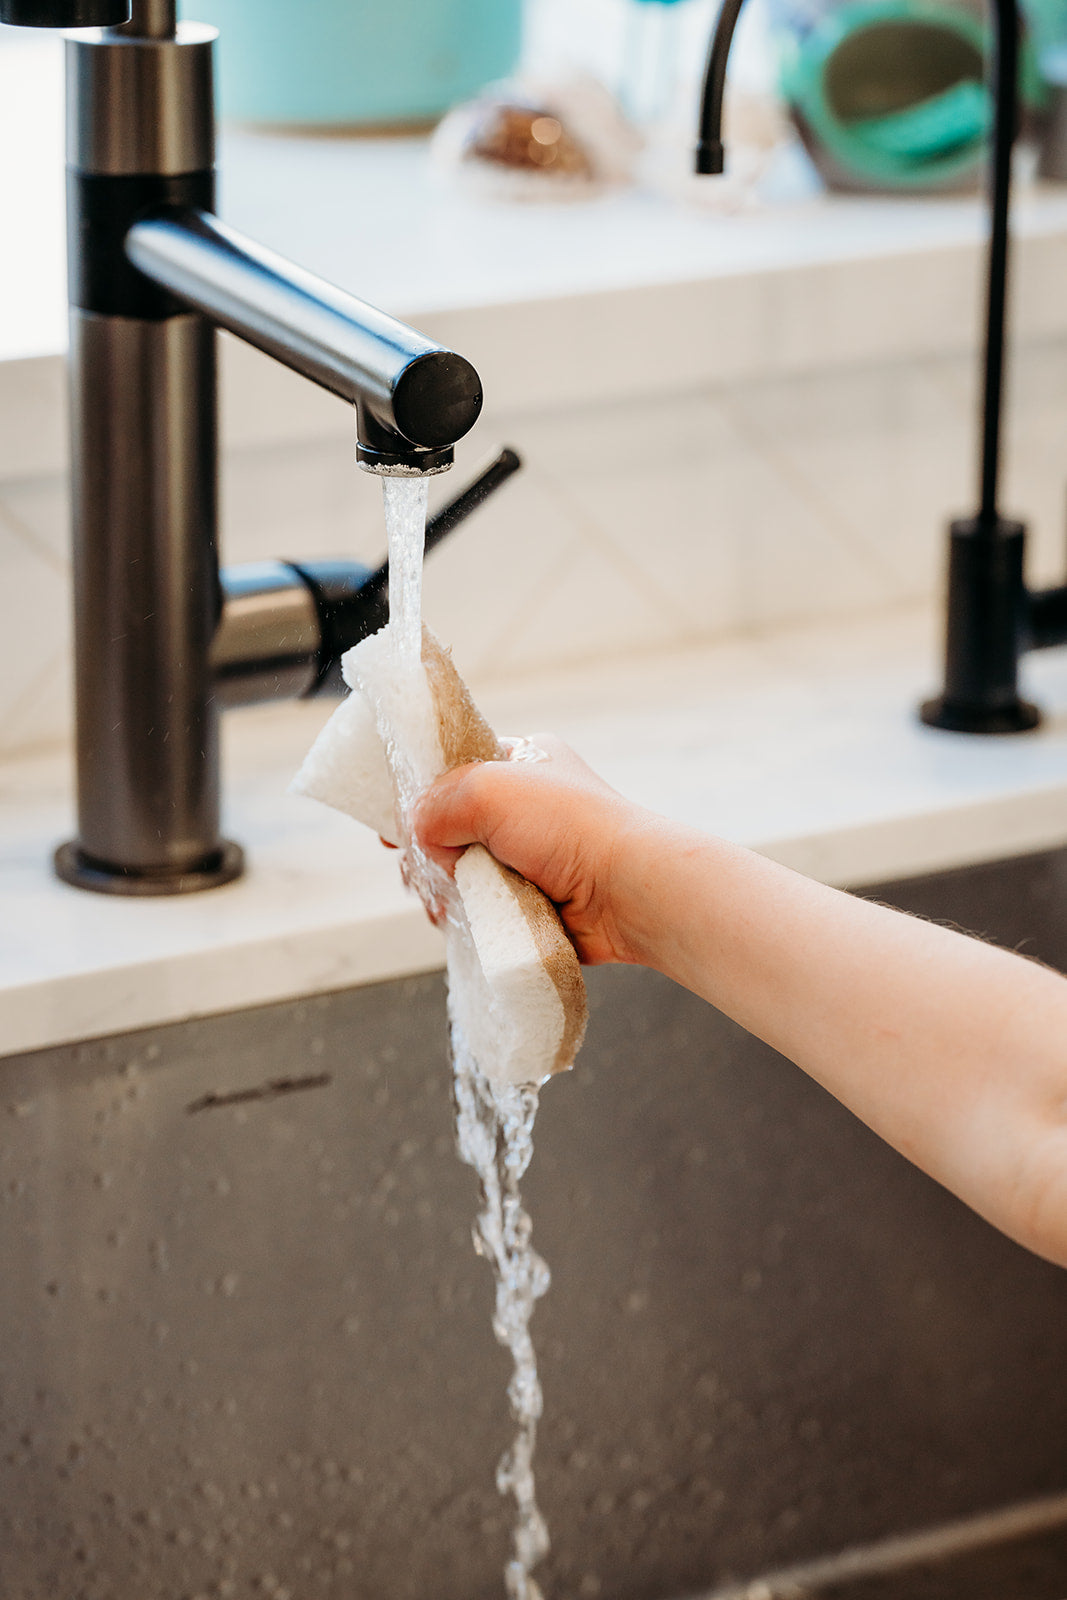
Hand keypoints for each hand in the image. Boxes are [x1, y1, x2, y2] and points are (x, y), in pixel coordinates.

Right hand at [413, 734, 644, 965]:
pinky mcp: (533, 899)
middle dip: (426, 850)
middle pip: (451, 826)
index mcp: (522, 763)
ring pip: (461, 871)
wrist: (627, 891)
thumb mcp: (489, 788)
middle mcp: (526, 808)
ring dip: (442, 886)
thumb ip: (437, 801)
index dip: (419, 794)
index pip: (455, 770)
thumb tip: (420, 834)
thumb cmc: (571, 827)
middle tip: (416, 867)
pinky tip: (452, 919)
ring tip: (438, 899)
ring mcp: (530, 856)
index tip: (392, 822)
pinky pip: (482, 906)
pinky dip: (464, 914)